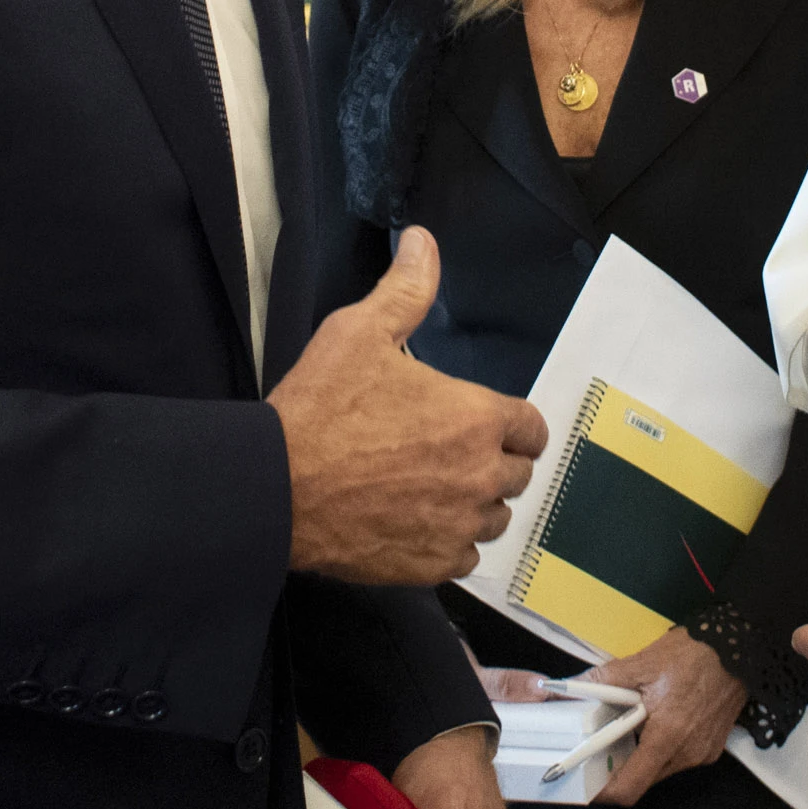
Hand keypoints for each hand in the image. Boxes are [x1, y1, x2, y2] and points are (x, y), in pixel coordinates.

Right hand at [274, 231, 549, 583]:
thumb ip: (405, 290)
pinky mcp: (432, 565)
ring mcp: (457, 525)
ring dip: (475, 504)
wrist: (276, 488)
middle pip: (518, 474)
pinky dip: (449, 542)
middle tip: (449, 451)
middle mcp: (478, 475)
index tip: (487, 424)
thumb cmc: (318, 411)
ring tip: (434, 487)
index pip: (532, 427)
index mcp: (475, 417)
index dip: (512, 423)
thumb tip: (423, 243)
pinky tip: (417, 522)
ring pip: (494, 518)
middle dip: (493, 461)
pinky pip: (466, 557)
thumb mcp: (359, 332)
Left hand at [581, 630, 744, 807]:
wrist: (741, 647)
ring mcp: (702, 753)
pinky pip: (678, 758)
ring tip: (629, 726)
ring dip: (641, 754)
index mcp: (667, 737)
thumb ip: (604, 680)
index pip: (630, 787)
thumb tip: (569, 686)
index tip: (586, 781)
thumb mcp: (643, 663)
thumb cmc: (695, 654)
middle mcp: (687, 753)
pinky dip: (661, 747)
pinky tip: (656, 721)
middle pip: (643, 779)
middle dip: (620, 767)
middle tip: (602, 745)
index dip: (603, 792)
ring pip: (660, 769)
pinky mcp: (711, 747)